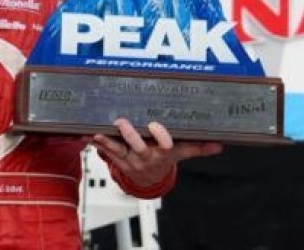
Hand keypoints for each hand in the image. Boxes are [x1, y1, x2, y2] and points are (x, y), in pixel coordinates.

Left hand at [90, 118, 222, 187]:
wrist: (148, 181)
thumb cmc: (163, 159)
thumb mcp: (180, 153)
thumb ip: (197, 147)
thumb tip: (219, 145)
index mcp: (161, 153)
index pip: (164, 144)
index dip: (161, 136)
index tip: (156, 127)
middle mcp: (144, 156)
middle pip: (137, 146)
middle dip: (129, 135)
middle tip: (122, 122)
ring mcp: (129, 159)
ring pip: (117, 150)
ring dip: (107, 141)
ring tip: (97, 132)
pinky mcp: (116, 160)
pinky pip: (104, 152)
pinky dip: (95, 144)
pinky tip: (84, 134)